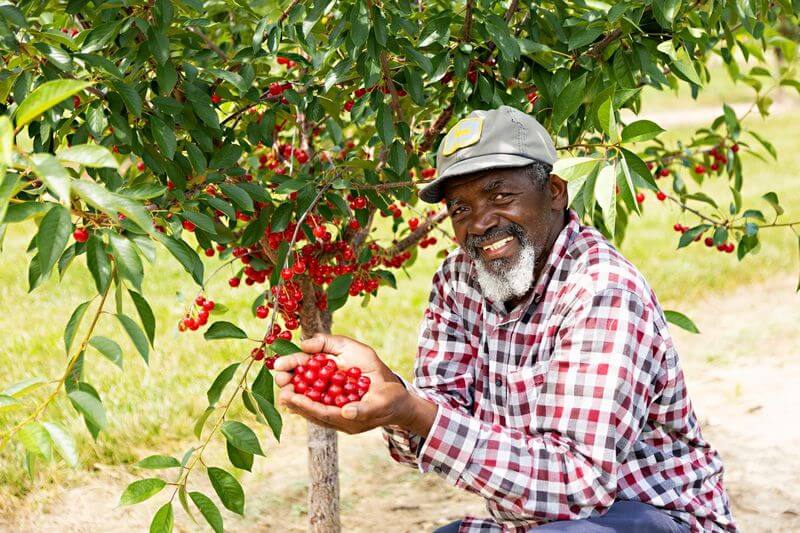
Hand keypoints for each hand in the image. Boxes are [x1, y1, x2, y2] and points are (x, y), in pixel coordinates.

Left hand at [273, 333, 415, 433]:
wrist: (400, 404)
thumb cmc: (392, 402)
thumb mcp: (381, 403)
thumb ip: (363, 410)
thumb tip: (346, 412)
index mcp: (348, 421)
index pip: (321, 413)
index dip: (304, 405)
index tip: (288, 395)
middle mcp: (339, 420)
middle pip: (311, 411)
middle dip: (295, 399)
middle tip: (280, 385)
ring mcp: (338, 414)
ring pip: (312, 407)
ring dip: (297, 397)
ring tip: (282, 384)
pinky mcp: (339, 407)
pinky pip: (319, 402)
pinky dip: (307, 394)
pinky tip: (297, 386)